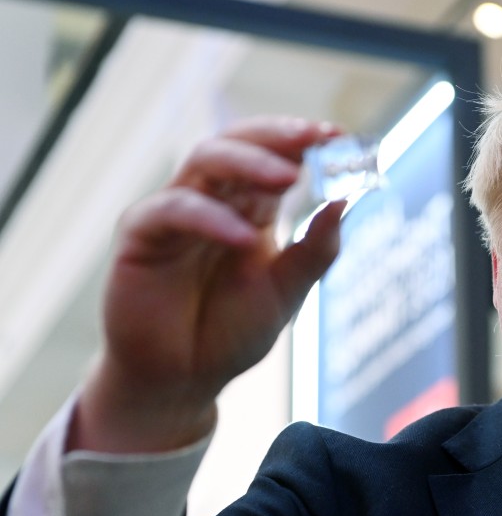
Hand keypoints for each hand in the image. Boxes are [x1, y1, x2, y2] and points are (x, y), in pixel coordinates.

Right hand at [69, 118, 345, 452]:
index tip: (340, 135)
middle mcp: (213, 199)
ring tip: (288, 177)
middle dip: (278, 135)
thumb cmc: (232, 331)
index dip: (305, 141)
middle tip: (315, 137)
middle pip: (240, 141)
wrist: (183, 380)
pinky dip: (210, 219)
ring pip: (205, 160)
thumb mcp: (288, 290)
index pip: (277, 156)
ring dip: (249, 162)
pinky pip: (172, 211)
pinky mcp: (141, 236)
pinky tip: (243, 237)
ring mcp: (175, 212)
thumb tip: (347, 200)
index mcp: (251, 207)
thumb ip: (317, 249)